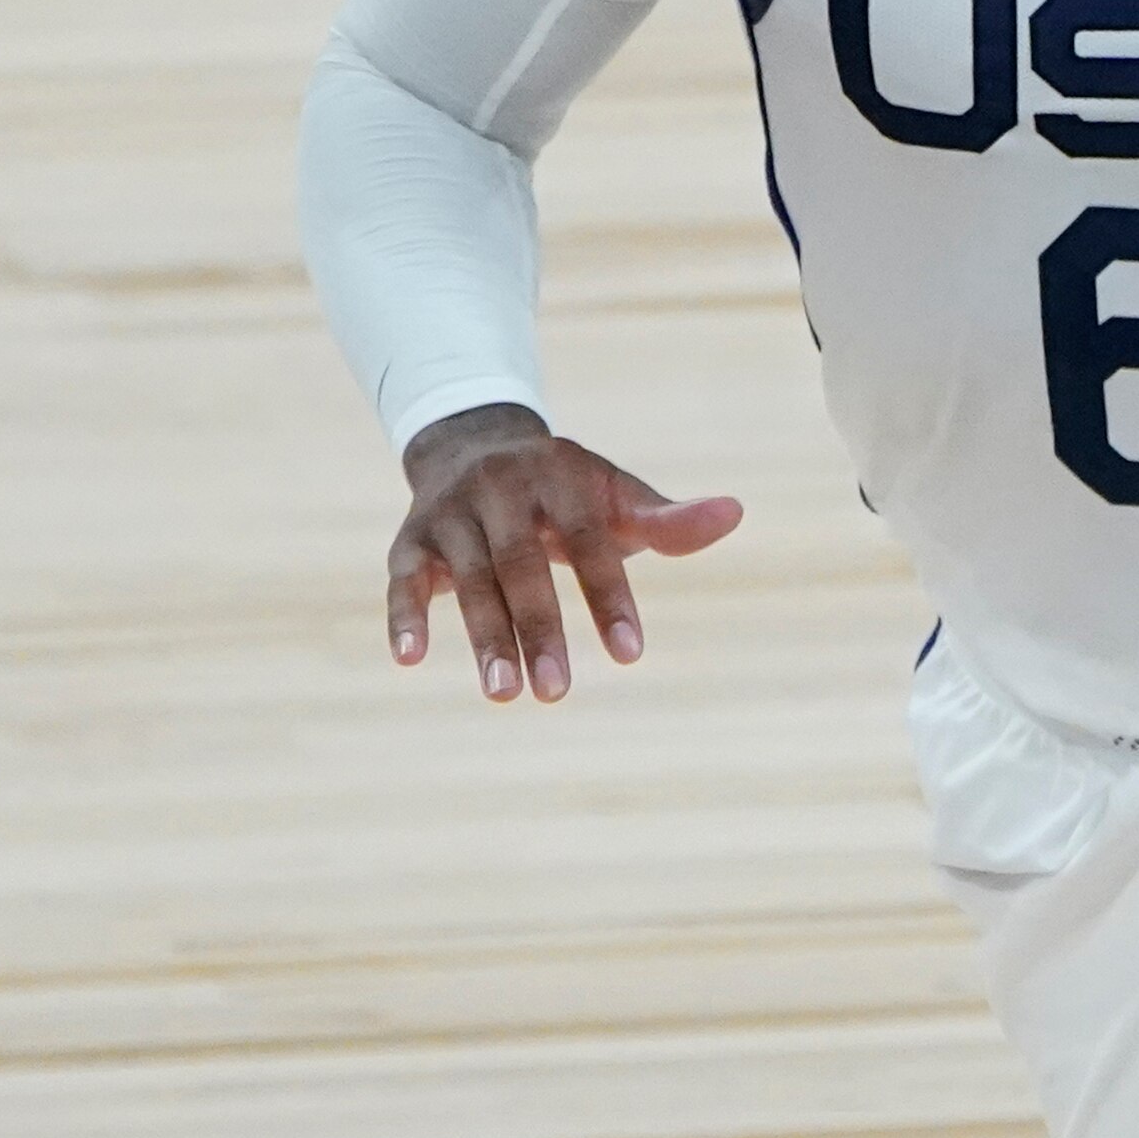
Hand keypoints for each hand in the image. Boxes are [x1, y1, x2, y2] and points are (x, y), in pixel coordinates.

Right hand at [388, 404, 740, 703]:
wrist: (474, 442)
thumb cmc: (564, 490)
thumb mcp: (615, 496)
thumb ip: (668, 519)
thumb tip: (735, 512)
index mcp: (560, 477)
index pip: (589, 540)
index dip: (609, 596)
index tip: (630, 655)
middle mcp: (501, 489)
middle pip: (522, 564)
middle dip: (541, 628)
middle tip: (558, 693)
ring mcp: (451, 513)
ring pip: (468, 578)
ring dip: (484, 637)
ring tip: (505, 695)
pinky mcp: (410, 539)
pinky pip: (403, 580)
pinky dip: (405, 616)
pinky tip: (410, 660)